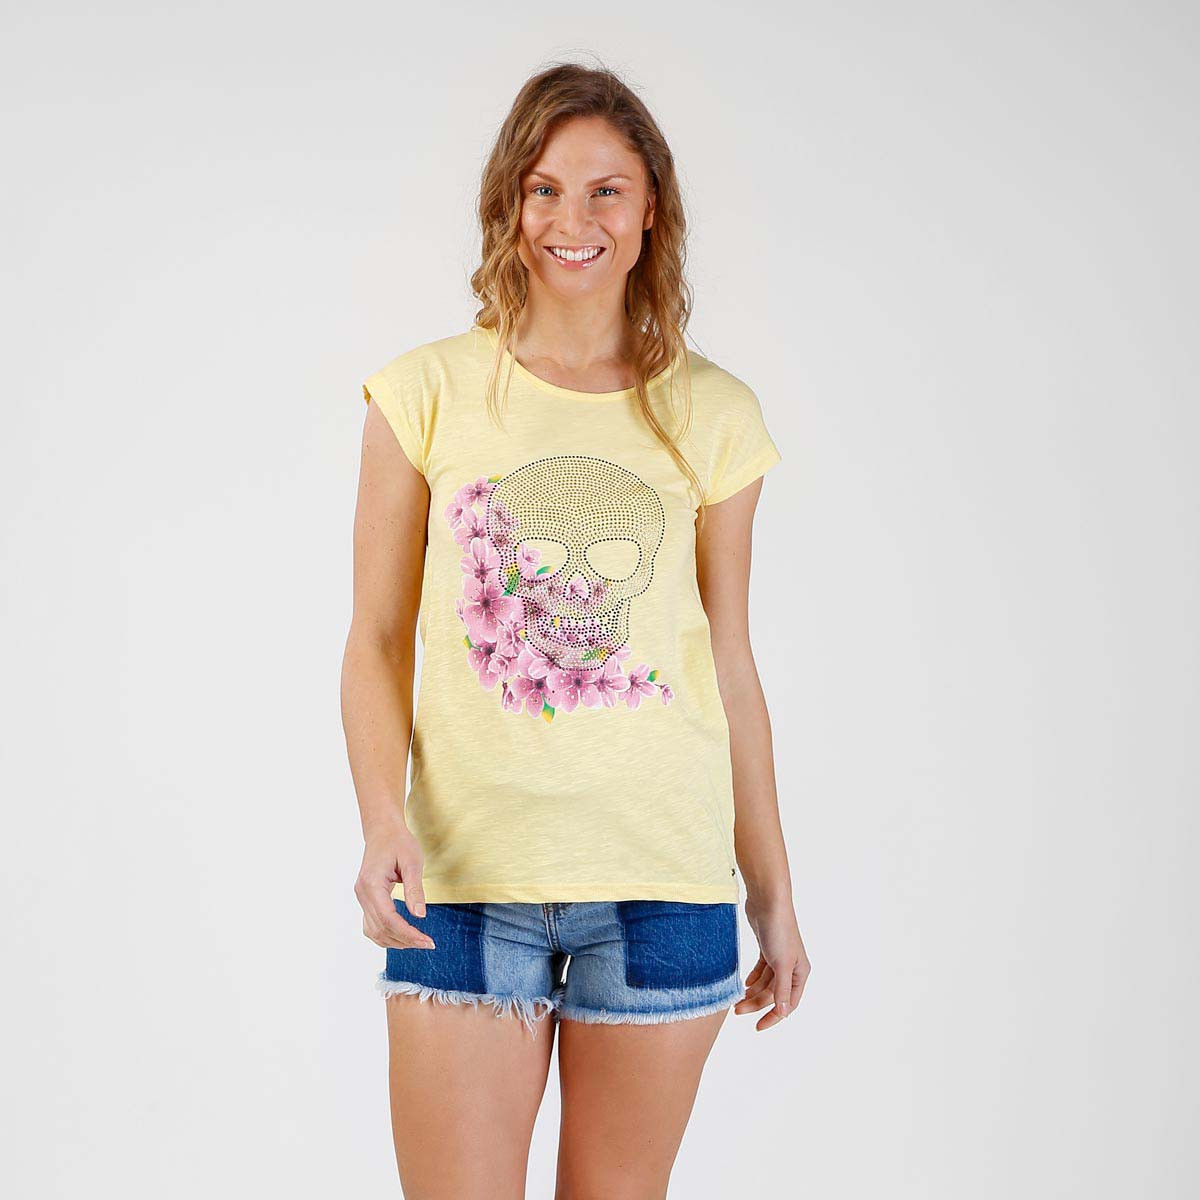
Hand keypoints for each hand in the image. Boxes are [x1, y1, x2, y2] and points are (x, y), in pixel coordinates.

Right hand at [355, 815, 435, 949]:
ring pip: (373, 932)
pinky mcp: (365, 898)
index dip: (408, 934)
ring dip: (395, 941)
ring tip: (417, 941)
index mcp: (372, 884)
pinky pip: (371, 925)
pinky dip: (386, 934)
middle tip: (428, 943)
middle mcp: (362, 893)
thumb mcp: (413, 862)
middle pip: (381, 929)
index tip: (428, 942)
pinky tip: (403, 934)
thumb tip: (420, 916)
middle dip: (405, 940)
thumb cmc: (399, 842)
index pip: (388, 920)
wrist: (382, 830)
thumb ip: (415, 890)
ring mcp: (361, 897)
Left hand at [734, 897, 809, 1030]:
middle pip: (773, 994)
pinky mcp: (767, 948)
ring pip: (765, 983)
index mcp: (800, 972)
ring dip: (752, 992)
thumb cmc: (779, 930)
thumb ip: (782, 989)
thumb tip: (784, 1013)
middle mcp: (792, 967)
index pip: (788, 1003)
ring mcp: (779, 957)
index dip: (773, 1017)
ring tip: (736, 1000)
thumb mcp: (781, 963)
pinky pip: (761, 970)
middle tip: (737, 1010)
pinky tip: (744, 984)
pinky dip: (753, 978)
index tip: (757, 1027)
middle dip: (756, 1003)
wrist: (768, 901)